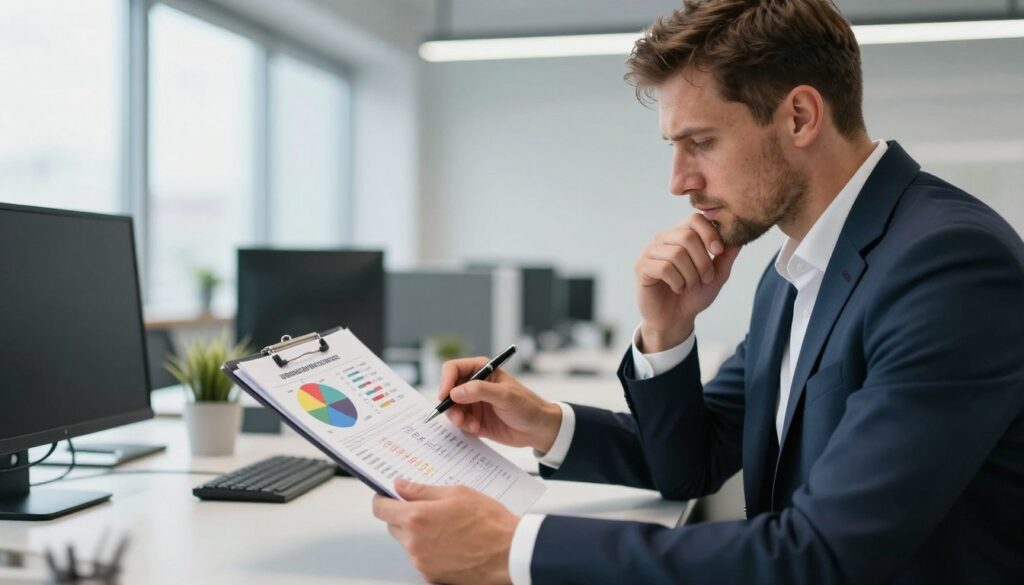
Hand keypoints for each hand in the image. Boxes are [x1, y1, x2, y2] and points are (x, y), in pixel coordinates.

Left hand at [372, 479, 517, 584]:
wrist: (510, 553)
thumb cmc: (490, 522)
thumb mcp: (457, 493)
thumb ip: (422, 490)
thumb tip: (400, 485)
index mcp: (417, 518)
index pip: (381, 509)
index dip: (383, 499)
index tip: (389, 496)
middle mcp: (414, 543)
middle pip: (393, 526)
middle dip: (405, 516)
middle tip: (428, 509)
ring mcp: (422, 562)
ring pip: (408, 543)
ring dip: (418, 534)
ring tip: (447, 527)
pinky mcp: (431, 576)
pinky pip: (421, 558)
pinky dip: (429, 550)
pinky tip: (451, 542)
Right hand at [438, 357, 561, 453]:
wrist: (538, 429)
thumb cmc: (527, 406)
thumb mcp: (505, 396)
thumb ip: (480, 391)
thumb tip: (455, 392)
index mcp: (482, 370)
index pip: (454, 369)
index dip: (446, 381)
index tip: (445, 396)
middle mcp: (475, 385)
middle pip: (449, 390)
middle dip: (450, 404)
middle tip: (458, 418)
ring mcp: (474, 403)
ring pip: (452, 408)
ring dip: (457, 418)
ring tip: (470, 425)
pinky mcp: (475, 419)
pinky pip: (459, 422)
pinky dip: (464, 427)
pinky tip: (477, 430)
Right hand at [634, 213, 740, 350]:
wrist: (675, 319)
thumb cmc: (694, 295)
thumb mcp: (717, 274)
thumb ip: (727, 255)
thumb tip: (739, 236)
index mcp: (680, 235)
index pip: (695, 219)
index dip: (710, 233)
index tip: (718, 251)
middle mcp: (663, 239)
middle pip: (688, 236)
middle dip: (703, 261)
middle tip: (706, 279)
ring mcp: (650, 252)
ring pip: (677, 254)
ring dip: (691, 275)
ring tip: (690, 286)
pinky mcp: (641, 267)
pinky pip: (664, 268)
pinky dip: (677, 282)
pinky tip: (677, 288)